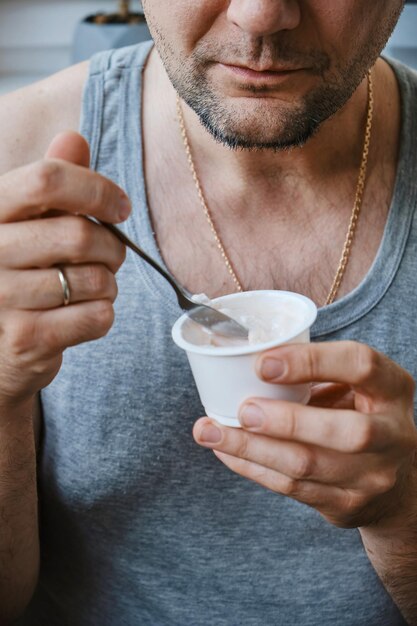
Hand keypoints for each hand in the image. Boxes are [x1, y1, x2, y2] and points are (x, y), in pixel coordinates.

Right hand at [0, 131, 128, 407]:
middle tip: (110, 256)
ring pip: (95, 280)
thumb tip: (73, 138)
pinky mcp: (26, 338)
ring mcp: (1, 297)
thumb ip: (51, 183)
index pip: (47, 180)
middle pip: (79, 234)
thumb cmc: (20, 273)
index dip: (96, 190)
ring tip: (89, 287)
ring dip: (108, 284)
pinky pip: (97, 317)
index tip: (120, 208)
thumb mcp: (28, 222)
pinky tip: (83, 314)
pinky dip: (103, 315)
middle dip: (112, 248)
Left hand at [193, 341, 416, 527]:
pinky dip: (251, 467)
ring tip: (209, 432)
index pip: (360, 365)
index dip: (311, 362)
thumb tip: (246, 356)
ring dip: (251, 448)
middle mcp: (393, 435)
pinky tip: (225, 451)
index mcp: (393, 389)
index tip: (263, 364)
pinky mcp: (346, 504)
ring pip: (307, 465)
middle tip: (243, 410)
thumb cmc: (361, 415)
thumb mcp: (357, 386)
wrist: (394, 486)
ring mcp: (373, 476)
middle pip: (347, 432)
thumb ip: (319, 372)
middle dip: (287, 421)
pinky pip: (291, 487)